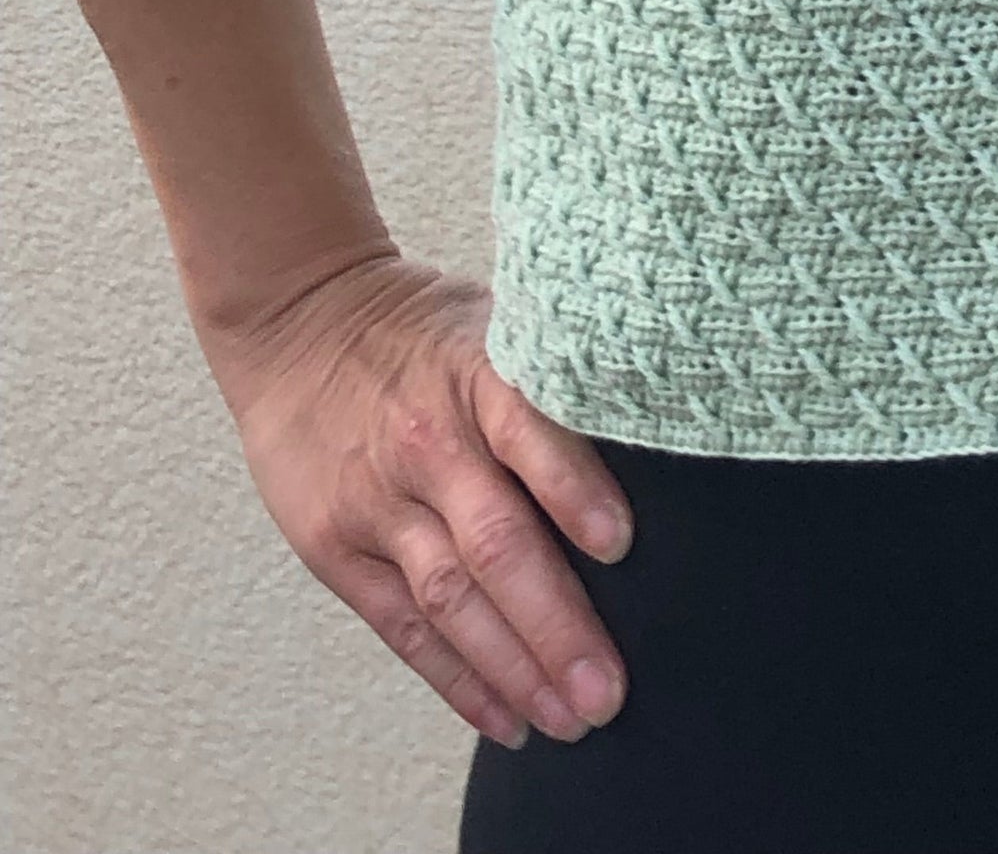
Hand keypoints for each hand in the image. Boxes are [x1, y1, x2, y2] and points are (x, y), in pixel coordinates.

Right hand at [202, 247, 635, 750]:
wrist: (299, 321)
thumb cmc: (425, 331)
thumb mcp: (495, 321)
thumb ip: (555, 377)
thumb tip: (655, 427)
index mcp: (475, 375)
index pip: (529, 431)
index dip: (574, 488)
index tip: (620, 543)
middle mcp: (428, 443)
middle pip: (496, 541)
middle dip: (556, 624)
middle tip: (607, 688)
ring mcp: (377, 501)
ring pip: (451, 599)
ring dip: (513, 668)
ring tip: (568, 718)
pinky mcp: (337, 547)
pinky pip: (403, 626)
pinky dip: (456, 677)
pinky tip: (504, 715)